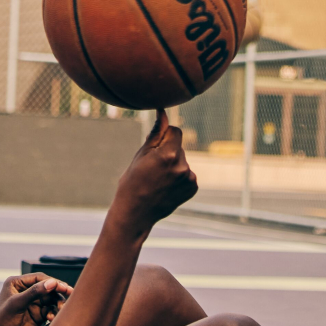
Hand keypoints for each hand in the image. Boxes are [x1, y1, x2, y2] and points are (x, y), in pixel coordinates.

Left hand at [0, 274, 68, 325]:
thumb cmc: (1, 322)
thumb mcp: (16, 305)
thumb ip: (33, 293)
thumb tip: (52, 283)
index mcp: (17, 283)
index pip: (39, 278)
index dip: (52, 282)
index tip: (63, 287)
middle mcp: (25, 291)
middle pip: (47, 288)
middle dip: (58, 292)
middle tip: (70, 295)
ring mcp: (32, 304)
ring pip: (50, 300)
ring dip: (57, 304)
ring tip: (61, 309)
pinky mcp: (37, 316)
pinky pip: (49, 311)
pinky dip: (53, 313)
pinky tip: (51, 318)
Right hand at [110, 108, 197, 235]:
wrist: (136, 212)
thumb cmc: (133, 181)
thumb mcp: (141, 155)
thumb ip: (156, 133)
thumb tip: (163, 113)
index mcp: (169, 154)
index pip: (175, 131)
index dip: (164, 136)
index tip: (154, 147)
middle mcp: (183, 166)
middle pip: (178, 147)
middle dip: (167, 151)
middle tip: (152, 167)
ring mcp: (189, 179)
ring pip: (182, 161)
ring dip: (173, 165)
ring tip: (157, 179)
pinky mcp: (192, 188)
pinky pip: (186, 174)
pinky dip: (178, 177)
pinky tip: (165, 186)